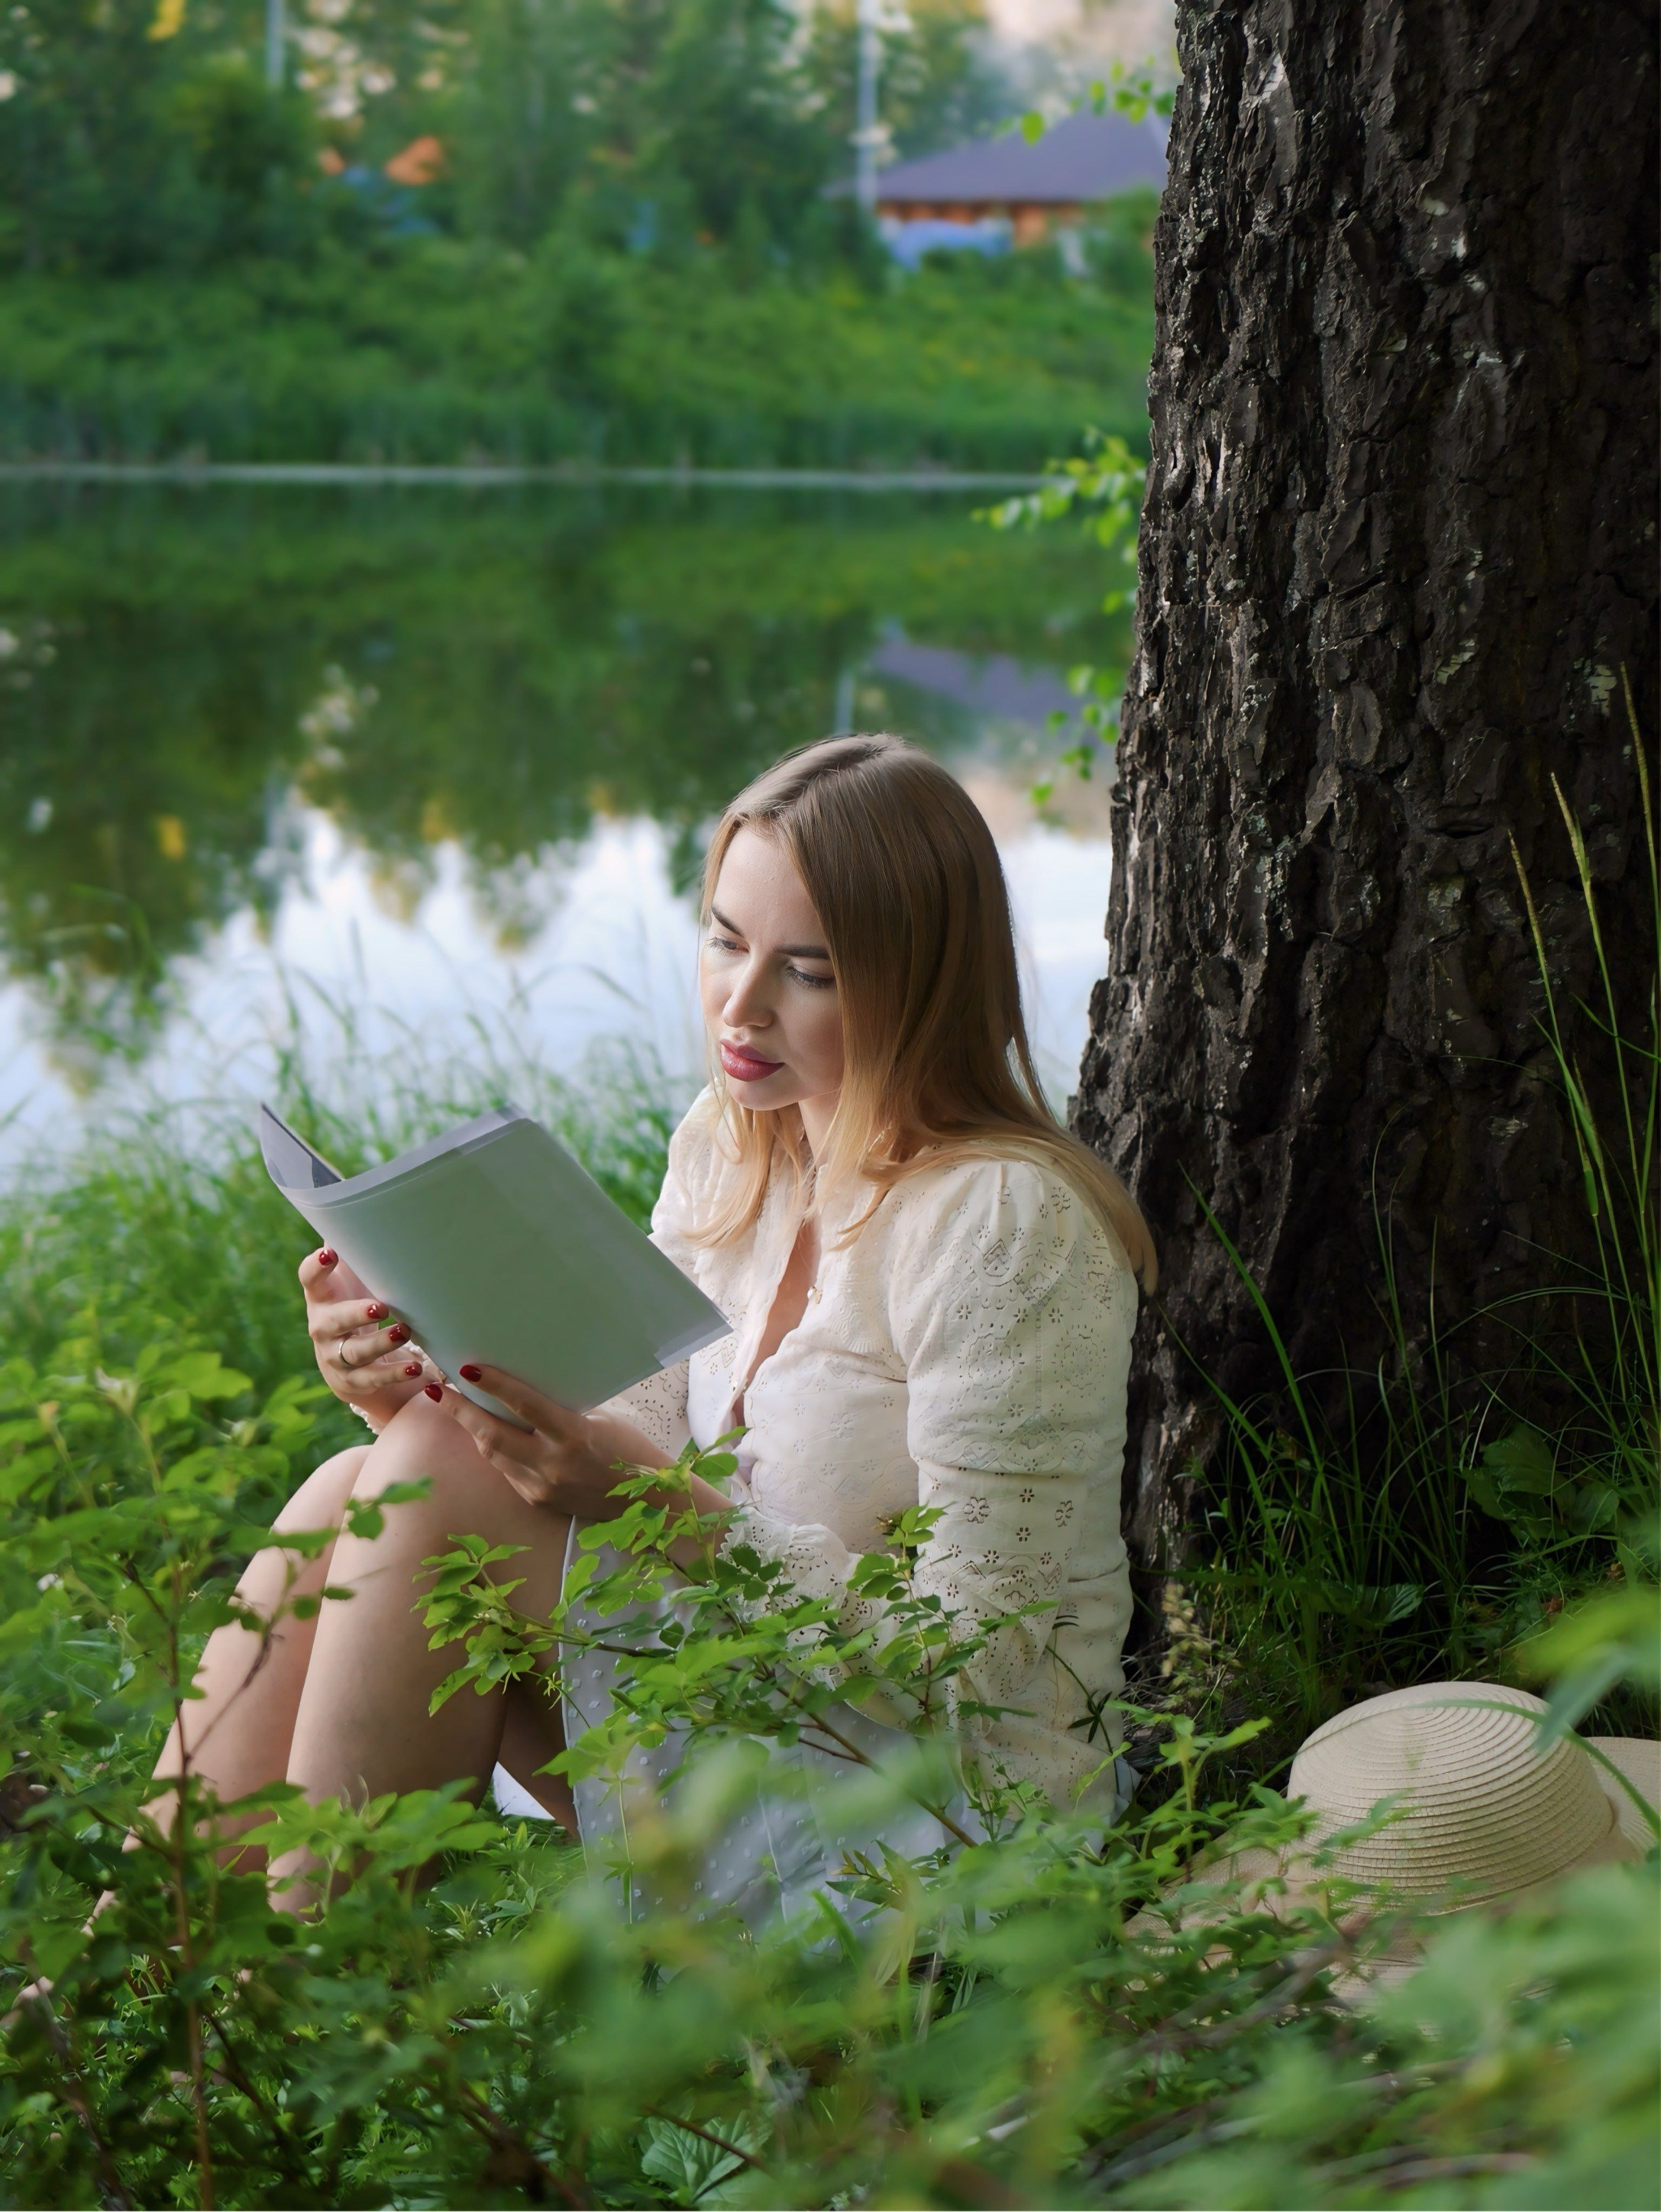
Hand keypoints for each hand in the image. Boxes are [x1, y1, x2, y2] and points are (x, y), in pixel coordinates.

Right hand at [299, 1247, 426, 1425]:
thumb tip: (369, 1197)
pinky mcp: (351, 1382)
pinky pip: (372, 1379)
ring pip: (353, 1352)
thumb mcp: (359, 1275)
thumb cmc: (360, 1302)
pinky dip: (394, 1375)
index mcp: (321, 1295)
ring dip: (379, 1343)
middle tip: (381, 1306)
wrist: (354, 1360)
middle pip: (331, 1320)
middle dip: (354, 1314)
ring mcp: (334, 1356)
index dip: (317, 1266)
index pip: (309, 1278)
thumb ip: (360, 1246)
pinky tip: (418, 1368)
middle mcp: (322, 1326)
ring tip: (405, 1332)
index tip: (333, 1253)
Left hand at [421, 1363, 733, 1554]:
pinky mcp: (537, 1501)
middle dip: (460, 1411)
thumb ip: (558, 1412)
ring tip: (453, 1405)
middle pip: (492, 1436)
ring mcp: (541, 1487)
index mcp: (574, 1436)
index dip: (493, 1385)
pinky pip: (506, 1472)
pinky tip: (484, 1434)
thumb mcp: (599, 1421)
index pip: (524, 1405)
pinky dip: (493, 1451)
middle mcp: (553, 1464)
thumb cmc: (628, 1450)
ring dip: (472, 1430)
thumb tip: (520, 1393)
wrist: (646, 1503)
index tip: (465, 1367)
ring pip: (492, 1455)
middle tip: (437, 1388)